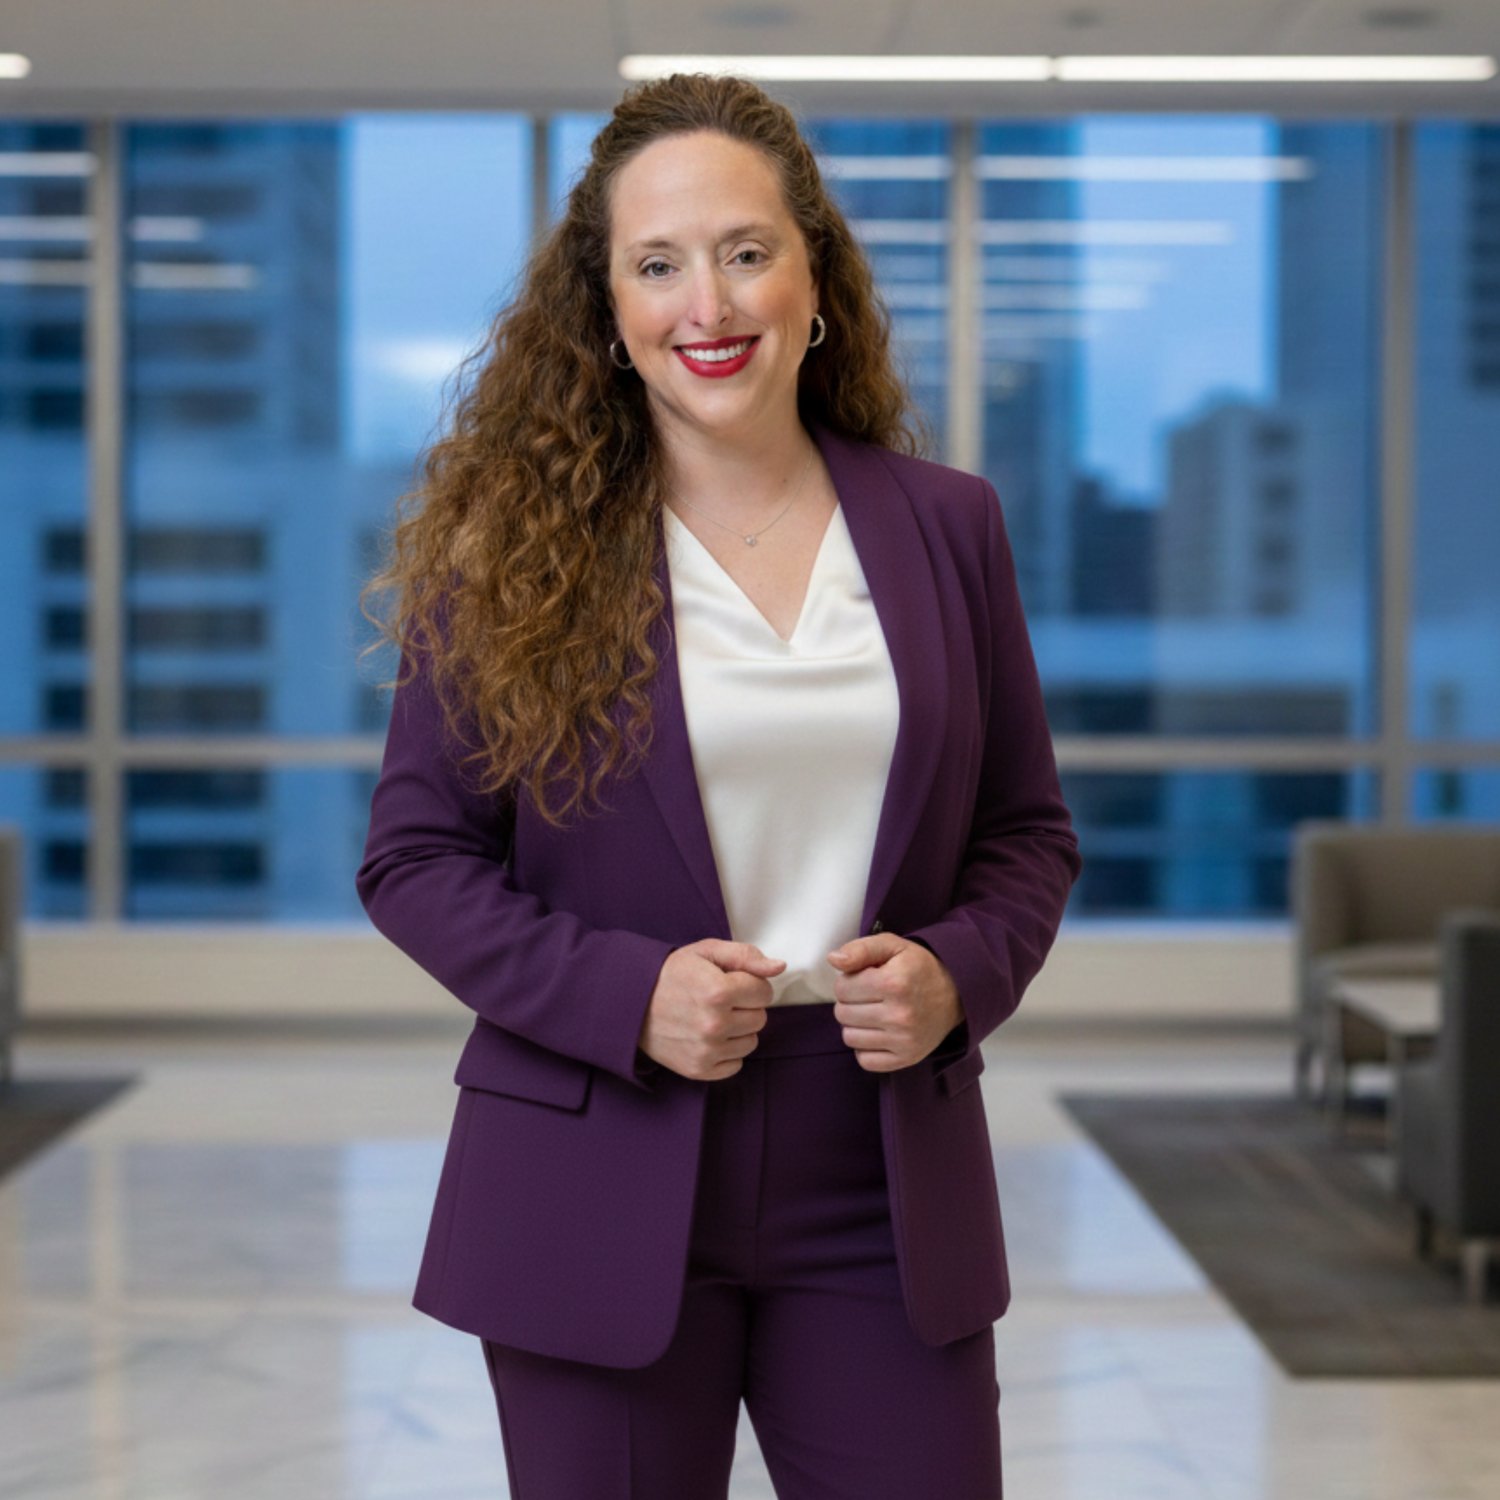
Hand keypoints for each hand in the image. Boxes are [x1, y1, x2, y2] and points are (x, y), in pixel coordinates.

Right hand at [637, 939, 784, 1080]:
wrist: (631, 1002)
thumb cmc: (671, 974)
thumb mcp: (706, 952)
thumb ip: (746, 956)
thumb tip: (779, 967)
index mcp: (718, 991)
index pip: (764, 992)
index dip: (751, 983)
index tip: (733, 981)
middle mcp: (714, 1024)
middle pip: (760, 1018)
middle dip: (746, 1006)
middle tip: (721, 999)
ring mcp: (706, 1050)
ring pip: (751, 1042)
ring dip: (738, 1029)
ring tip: (714, 1017)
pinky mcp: (699, 1069)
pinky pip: (736, 1064)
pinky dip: (727, 1052)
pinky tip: (709, 1036)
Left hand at [826, 934, 964, 1072]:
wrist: (957, 994)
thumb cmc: (919, 967)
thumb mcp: (893, 946)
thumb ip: (860, 949)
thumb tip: (833, 959)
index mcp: (893, 983)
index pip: (841, 988)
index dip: (848, 981)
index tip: (865, 979)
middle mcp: (899, 1015)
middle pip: (842, 1013)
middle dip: (850, 1002)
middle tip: (869, 996)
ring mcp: (904, 1040)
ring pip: (849, 1037)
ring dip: (855, 1024)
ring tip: (873, 1012)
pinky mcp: (907, 1058)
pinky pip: (865, 1060)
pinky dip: (865, 1048)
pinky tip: (878, 1032)